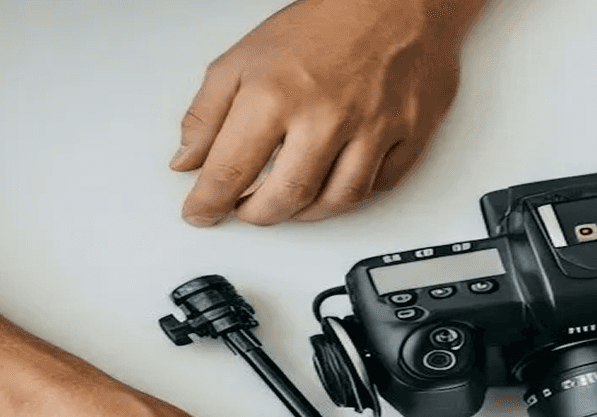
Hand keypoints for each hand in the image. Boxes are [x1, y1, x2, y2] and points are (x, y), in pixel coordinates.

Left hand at [174, 0, 480, 227]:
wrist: (395, 0)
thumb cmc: (324, 24)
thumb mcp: (245, 57)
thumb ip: (208, 112)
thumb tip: (187, 159)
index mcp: (276, 93)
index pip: (230, 170)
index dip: (209, 202)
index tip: (200, 213)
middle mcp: (325, 115)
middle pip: (285, 198)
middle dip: (257, 215)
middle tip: (246, 210)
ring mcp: (371, 128)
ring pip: (335, 202)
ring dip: (305, 212)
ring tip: (288, 200)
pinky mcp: (408, 135)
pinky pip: (379, 188)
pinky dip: (352, 195)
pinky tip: (333, 183)